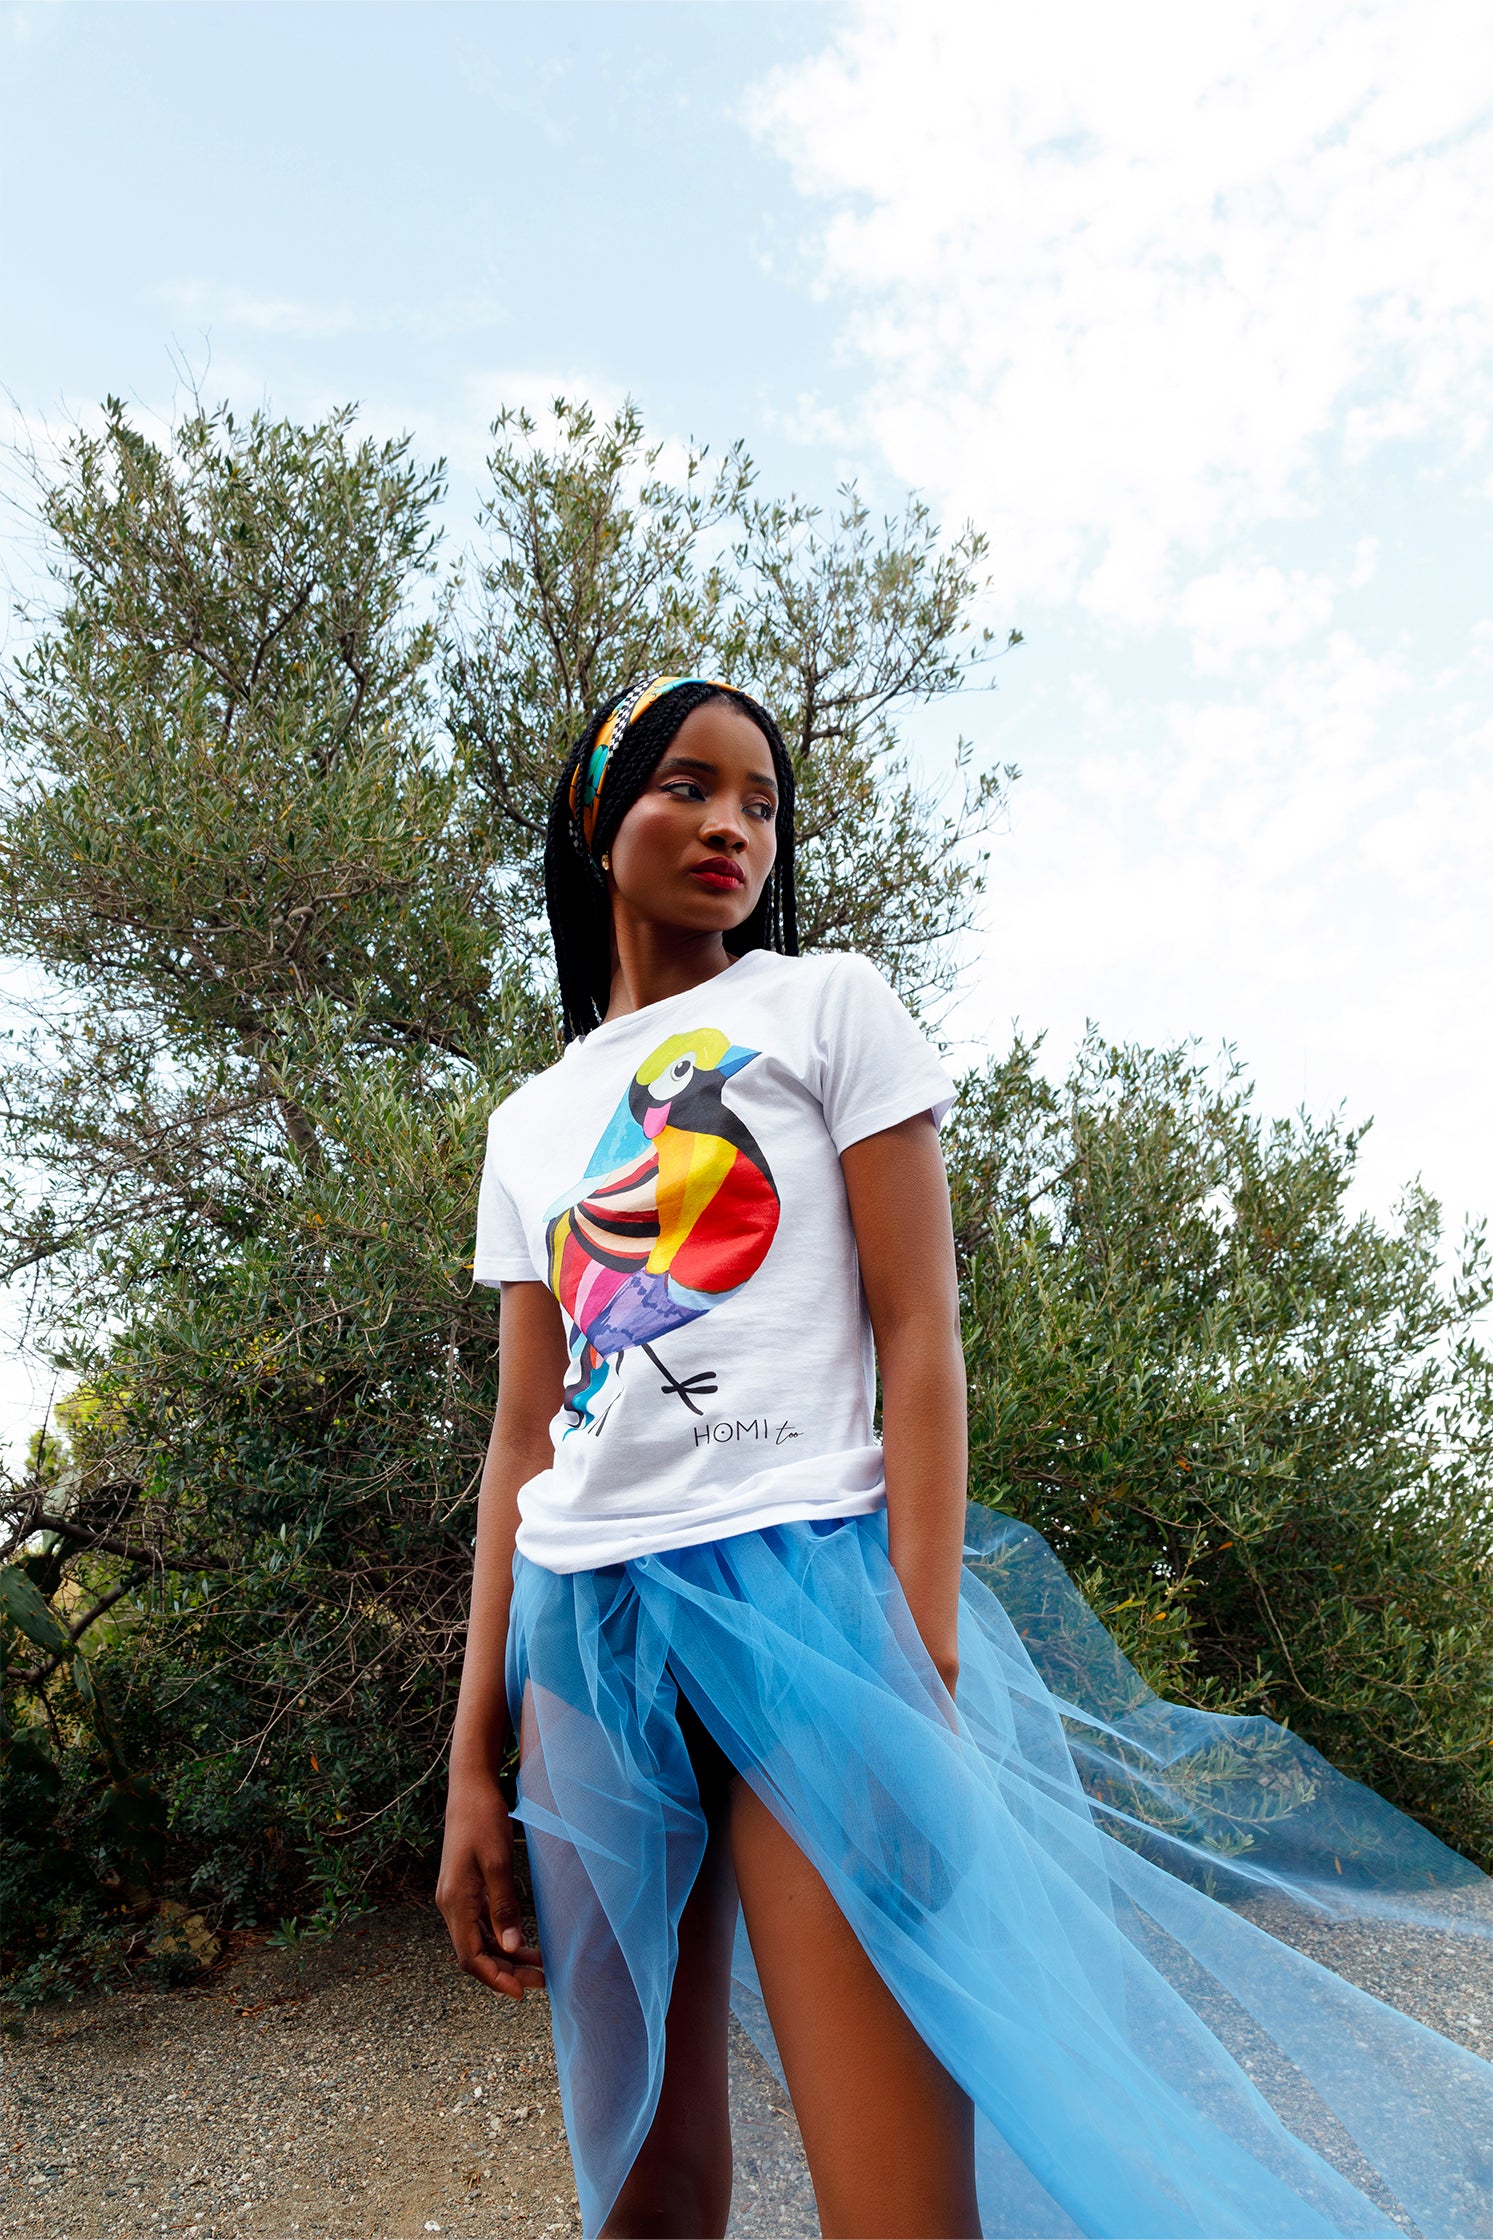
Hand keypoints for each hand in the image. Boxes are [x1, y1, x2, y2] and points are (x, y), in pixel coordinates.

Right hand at [436, 1770, 543, 1999]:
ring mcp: (456, 1896)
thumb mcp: (498, 1861)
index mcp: (454, 1901)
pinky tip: (522, 1941)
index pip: (470, 1957)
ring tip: (538, 1966)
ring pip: (479, 1940)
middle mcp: (450, 1904)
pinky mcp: (465, 1888)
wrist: (470, 1787)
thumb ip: (504, 1905)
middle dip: (505, 1971)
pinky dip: (501, 1936)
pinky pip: (481, 1924)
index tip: (522, 1993)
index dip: (495, 1978)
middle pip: (475, 1953)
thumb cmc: (484, 1819)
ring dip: (505, 1956)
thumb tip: (511, 1948)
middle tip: (541, 1981)